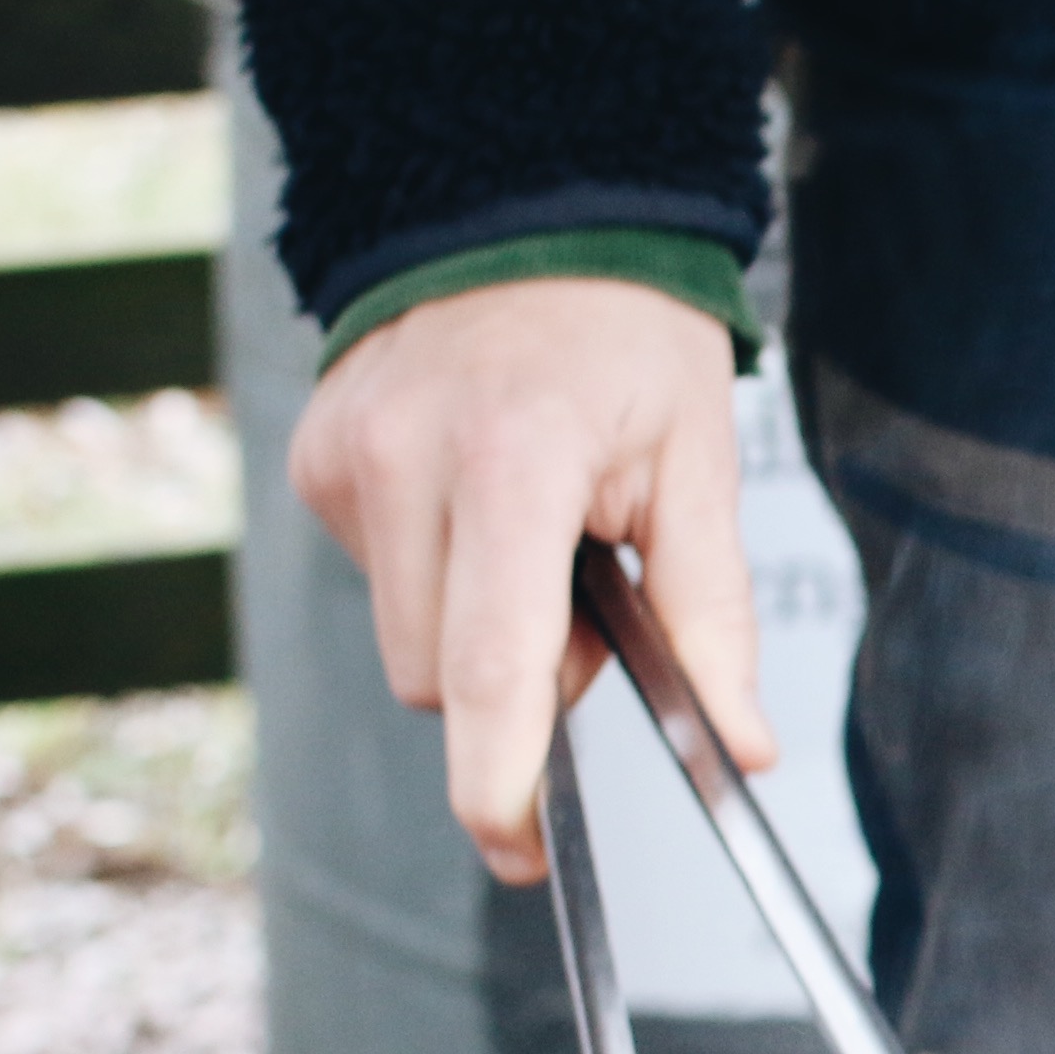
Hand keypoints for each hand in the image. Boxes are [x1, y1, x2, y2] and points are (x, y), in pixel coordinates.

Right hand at [287, 275, 768, 883]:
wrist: (525, 208)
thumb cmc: (627, 336)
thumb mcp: (699, 464)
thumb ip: (713, 617)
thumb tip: (741, 747)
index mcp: (511, 463)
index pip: (490, 664)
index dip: (499, 777)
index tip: (516, 846)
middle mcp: (404, 459)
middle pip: (441, 679)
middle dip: (517, 683)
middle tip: (587, 594)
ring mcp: (344, 458)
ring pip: (403, 642)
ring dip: (473, 629)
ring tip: (534, 532)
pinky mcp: (313, 459)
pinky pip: (377, 578)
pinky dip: (436, 571)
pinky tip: (477, 494)